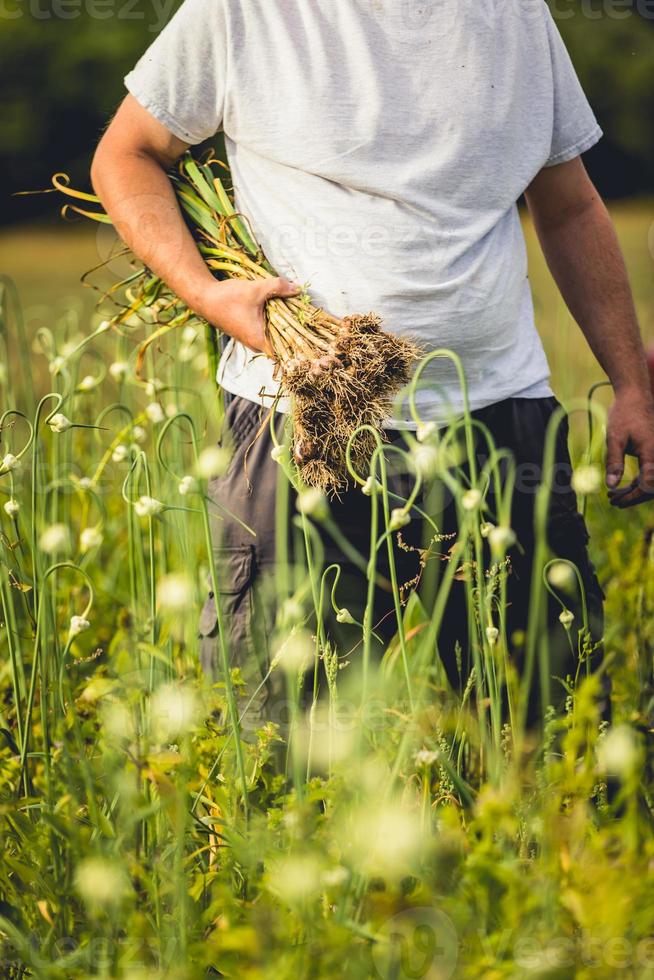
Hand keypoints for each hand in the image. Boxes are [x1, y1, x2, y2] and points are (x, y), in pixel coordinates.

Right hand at [194, 277, 299, 354]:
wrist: (204, 298)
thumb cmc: (228, 297)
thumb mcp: (256, 290)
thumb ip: (278, 287)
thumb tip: (298, 288)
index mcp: (259, 341)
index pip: (286, 352)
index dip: (298, 344)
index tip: (309, 333)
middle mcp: (255, 345)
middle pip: (282, 342)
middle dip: (293, 329)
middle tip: (304, 315)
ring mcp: (251, 340)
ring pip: (274, 335)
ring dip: (282, 323)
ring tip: (293, 309)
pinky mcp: (247, 332)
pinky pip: (266, 330)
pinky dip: (273, 321)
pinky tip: (279, 307)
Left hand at [606, 386, 653, 507]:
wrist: (636, 396)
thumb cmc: (625, 414)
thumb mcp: (615, 438)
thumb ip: (614, 462)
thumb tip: (611, 485)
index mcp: (652, 453)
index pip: (647, 484)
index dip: (634, 496)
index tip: (617, 501)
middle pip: (651, 486)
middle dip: (633, 497)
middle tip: (613, 502)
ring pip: (651, 481)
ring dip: (634, 491)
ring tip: (613, 497)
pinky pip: (649, 473)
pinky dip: (637, 482)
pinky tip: (620, 487)